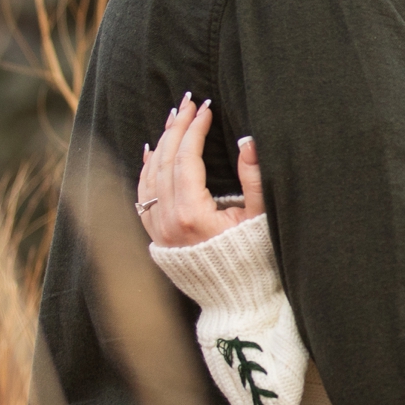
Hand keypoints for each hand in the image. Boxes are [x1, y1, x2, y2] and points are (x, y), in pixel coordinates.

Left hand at [135, 94, 263, 246]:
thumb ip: (254, 179)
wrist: (235, 302)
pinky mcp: (157, 238)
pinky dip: (146, 170)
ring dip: (161, 144)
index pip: (187, 159)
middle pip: (165, 163)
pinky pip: (143, 197)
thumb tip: (248, 141)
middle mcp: (169, 222)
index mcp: (193, 215)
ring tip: (173, 118)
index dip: (195, 130)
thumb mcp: (261, 219)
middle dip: (176, 128)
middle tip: (187, 102)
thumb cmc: (254, 260)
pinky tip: (151, 151)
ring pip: (150, 177)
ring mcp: (159, 231)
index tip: (205, 108)